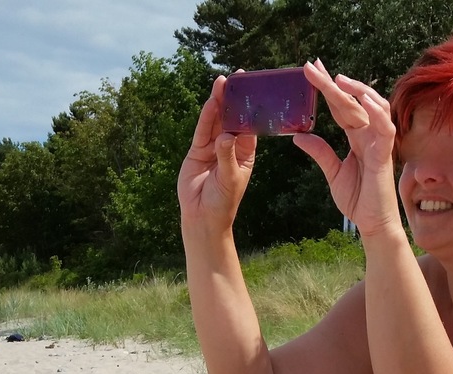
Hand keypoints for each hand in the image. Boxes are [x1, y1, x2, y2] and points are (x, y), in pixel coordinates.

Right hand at [178, 76, 257, 233]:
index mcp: (246, 153)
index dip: (252, 109)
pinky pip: (202, 131)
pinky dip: (206, 117)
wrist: (202, 218)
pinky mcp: (197, 151)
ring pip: (216, 121)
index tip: (255, 90)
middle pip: (233, 118)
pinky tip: (211, 102)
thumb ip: (226, 156)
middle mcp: (230, 147)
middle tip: (238, 77)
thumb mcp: (230, 179)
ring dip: (219, 102)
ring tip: (222, 82)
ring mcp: (213, 148)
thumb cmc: (223, 202)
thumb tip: (225, 137)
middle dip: (235, 99)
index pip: (251, 126)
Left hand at [294, 60, 403, 237]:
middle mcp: (369, 135)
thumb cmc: (358, 200)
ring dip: (357, 91)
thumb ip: (320, 152)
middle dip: (333, 83)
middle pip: (351, 102)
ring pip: (372, 108)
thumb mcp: (333, 173)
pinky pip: (385, 128)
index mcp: (357, 137)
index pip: (341, 106)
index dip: (327, 88)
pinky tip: (365, 100)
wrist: (372, 224)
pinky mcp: (385, 155)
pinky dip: (377, 113)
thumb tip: (299, 136)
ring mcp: (379, 143)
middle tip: (312, 66)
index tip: (312, 69)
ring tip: (338, 80)